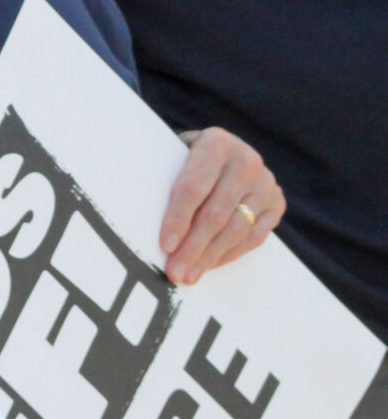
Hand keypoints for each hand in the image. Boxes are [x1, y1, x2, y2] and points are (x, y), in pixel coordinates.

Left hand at [160, 128, 284, 284]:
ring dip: (209, 257)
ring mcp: (266, 183)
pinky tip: (209, 265)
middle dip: (193, 247)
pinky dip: (229, 254)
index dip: (178, 219)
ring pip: (236, 229)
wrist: (225, 150)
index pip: (193, 188)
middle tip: (175, 272)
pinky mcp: (277, 202)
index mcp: (216, 144)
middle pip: (216, 213)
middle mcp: (246, 161)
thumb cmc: (187, 158)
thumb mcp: (174, 156)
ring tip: (188, 275)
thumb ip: (164, 180)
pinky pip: (254, 237)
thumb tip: (142, 224)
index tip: (166, 246)